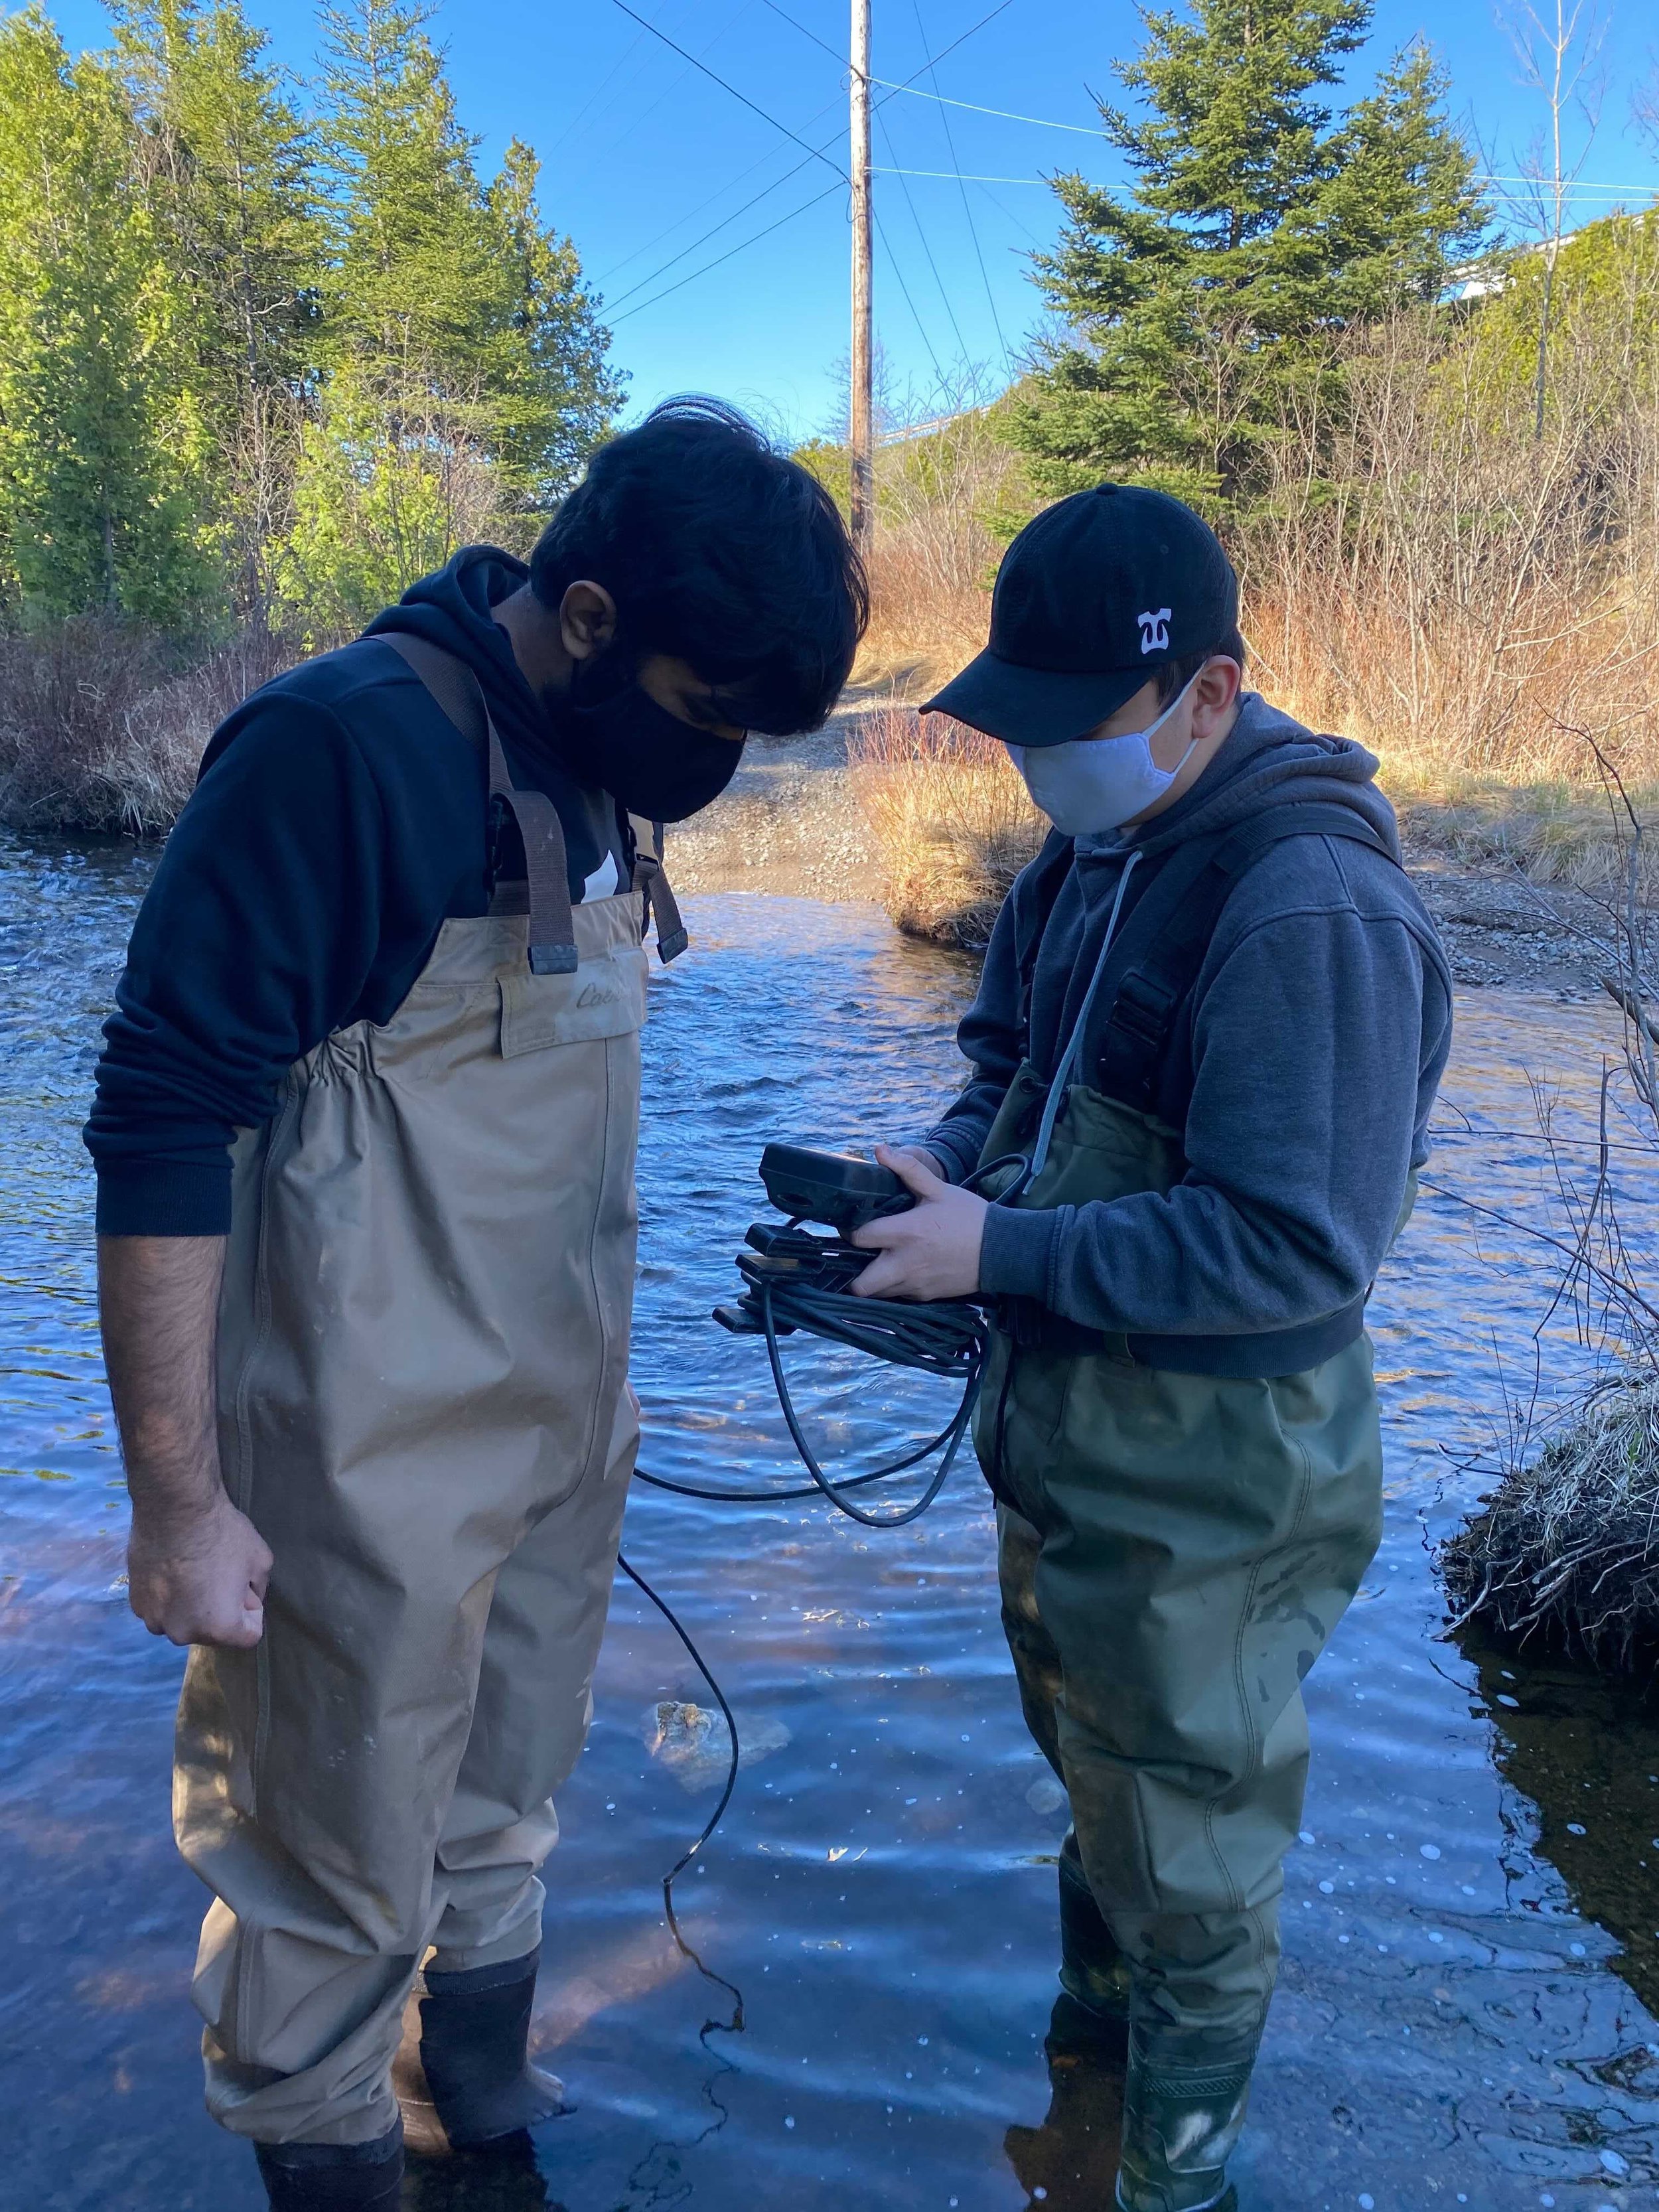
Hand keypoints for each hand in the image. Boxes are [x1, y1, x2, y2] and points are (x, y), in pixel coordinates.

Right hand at [128, 1494, 271, 1648]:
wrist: (175, 1507)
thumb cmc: (222, 1534)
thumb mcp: (261, 1560)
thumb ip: (259, 1590)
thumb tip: (246, 1599)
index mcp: (219, 1628)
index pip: (249, 1634)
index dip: (252, 1608)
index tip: (243, 1585)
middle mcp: (184, 1634)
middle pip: (214, 1631)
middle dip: (221, 1610)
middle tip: (218, 1575)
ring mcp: (155, 1620)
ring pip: (184, 1621)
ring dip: (192, 1605)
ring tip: (193, 1570)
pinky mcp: (136, 1604)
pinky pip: (162, 1608)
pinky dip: (169, 1596)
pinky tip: (171, 1569)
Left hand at [850, 1145, 987, 1302]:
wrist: (1002, 1250)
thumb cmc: (970, 1217)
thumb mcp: (940, 1189)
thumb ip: (908, 1169)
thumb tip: (880, 1149)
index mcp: (906, 1233)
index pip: (859, 1238)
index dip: (850, 1231)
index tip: (852, 1226)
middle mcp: (905, 1264)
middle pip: (861, 1285)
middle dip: (853, 1274)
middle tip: (860, 1257)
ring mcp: (915, 1284)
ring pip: (878, 1294)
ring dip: (873, 1281)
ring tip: (878, 1263)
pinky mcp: (925, 1297)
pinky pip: (898, 1296)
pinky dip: (894, 1286)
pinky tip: (902, 1270)